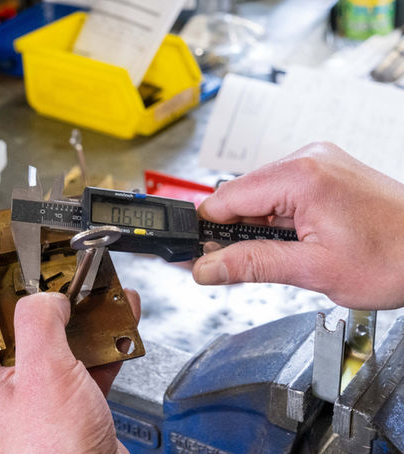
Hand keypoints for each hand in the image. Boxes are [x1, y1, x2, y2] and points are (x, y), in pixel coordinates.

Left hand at [0, 267, 139, 453]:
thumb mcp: (43, 377)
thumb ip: (40, 324)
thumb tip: (48, 297)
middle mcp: (0, 375)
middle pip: (12, 312)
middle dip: (40, 286)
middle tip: (56, 262)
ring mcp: (35, 383)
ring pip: (52, 331)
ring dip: (79, 310)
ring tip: (97, 290)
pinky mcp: (66, 391)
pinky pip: (81, 352)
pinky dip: (101, 338)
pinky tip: (120, 326)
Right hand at [193, 142, 403, 309]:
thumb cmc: (395, 256)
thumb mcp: (314, 269)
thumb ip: (253, 264)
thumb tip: (208, 266)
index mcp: (302, 176)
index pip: (228, 197)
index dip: (206, 226)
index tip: (195, 251)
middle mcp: (308, 159)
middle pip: (243, 194)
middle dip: (233, 230)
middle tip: (229, 264)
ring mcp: (318, 162)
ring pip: (262, 195)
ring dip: (257, 227)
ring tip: (276, 255)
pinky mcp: (324, 172)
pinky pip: (282, 193)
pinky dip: (276, 219)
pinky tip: (289, 241)